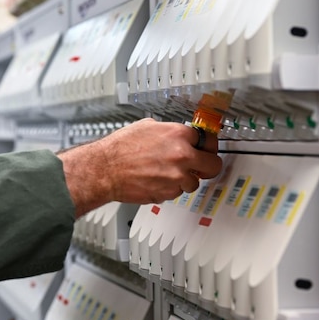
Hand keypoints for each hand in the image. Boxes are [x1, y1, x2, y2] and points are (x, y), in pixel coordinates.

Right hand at [58, 118, 220, 216]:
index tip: (207, 148)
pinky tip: (156, 180)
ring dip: (184, 179)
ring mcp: (177, 176)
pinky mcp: (169, 192)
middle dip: (207, 165)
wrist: (105, 170)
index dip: (207, 145)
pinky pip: (178, 192)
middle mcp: (182, 155)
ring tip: (167, 173)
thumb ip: (168, 131)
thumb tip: (178, 134)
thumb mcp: (146, 127)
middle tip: (201, 166)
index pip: (209, 140)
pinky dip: (170, 188)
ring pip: (195, 182)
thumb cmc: (119, 149)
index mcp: (178, 134)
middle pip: (213, 165)